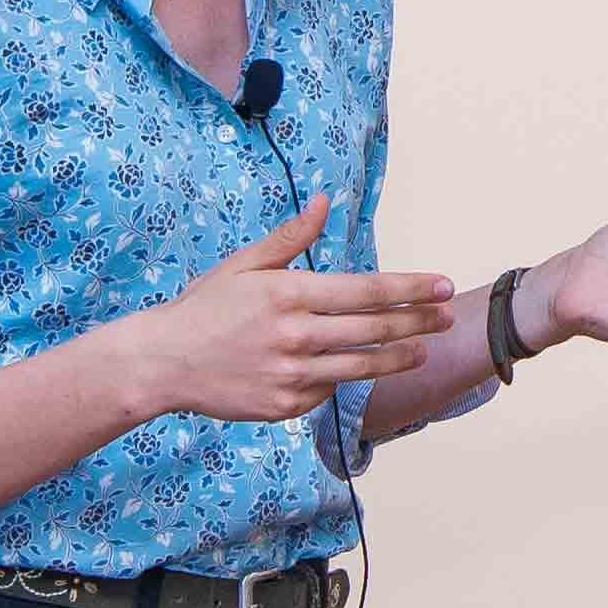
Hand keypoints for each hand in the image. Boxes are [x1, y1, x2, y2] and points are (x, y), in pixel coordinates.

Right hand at [128, 196, 457, 421]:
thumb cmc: (204, 308)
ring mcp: (293, 374)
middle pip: (376, 329)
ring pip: (363, 366)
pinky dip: (342, 380)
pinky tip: (353, 369)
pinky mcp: (285, 404)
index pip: (369, 290)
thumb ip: (290, 238)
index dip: (412, 289)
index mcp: (291, 293)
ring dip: (399, 357)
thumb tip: (324, 202)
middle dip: (419, 322)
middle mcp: (297, 335)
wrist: (161, 362)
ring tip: (422, 350)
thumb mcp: (244, 265)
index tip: (443, 287)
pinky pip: (328, 391)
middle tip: (446, 317)